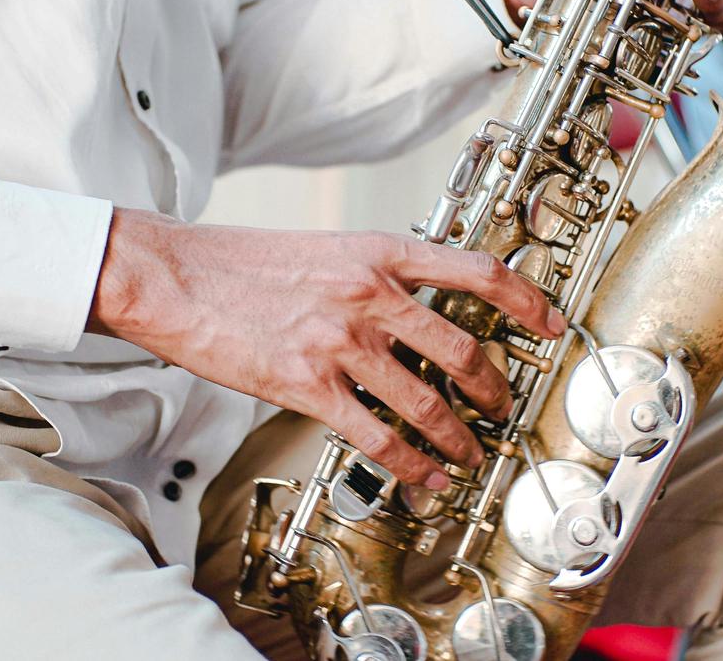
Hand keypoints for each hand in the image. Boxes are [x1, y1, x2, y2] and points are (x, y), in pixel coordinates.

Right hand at [88, 209, 565, 489]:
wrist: (174, 277)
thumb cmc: (239, 263)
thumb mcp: (322, 248)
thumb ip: (372, 273)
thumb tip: (414, 304)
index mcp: (376, 252)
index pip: (476, 271)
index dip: (525, 300)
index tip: (549, 322)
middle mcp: (369, 295)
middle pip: (462, 349)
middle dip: (493, 387)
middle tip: (502, 404)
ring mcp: (340, 343)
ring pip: (426, 401)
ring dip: (458, 436)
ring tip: (470, 452)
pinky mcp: (308, 386)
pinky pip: (378, 436)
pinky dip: (411, 462)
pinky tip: (424, 474)